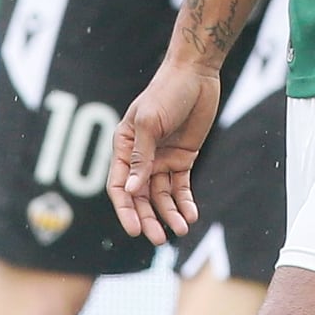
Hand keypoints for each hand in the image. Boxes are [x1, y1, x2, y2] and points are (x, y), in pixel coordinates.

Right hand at [108, 60, 220, 242]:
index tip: (134, 230)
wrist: (196, 75)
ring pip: (162, 195)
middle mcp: (140, 156)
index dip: (125, 209)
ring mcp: (162, 158)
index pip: (119, 185)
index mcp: (124, 145)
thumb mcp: (149, 123)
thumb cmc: (166, 93)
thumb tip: (130, 191)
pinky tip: (191, 215)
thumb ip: (141, 157)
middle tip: (159, 240)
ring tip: (180, 230)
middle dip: (148, 218)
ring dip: (169, 214)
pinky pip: (181, 187)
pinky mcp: (182, 158)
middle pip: (141, 196)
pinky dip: (185, 202)